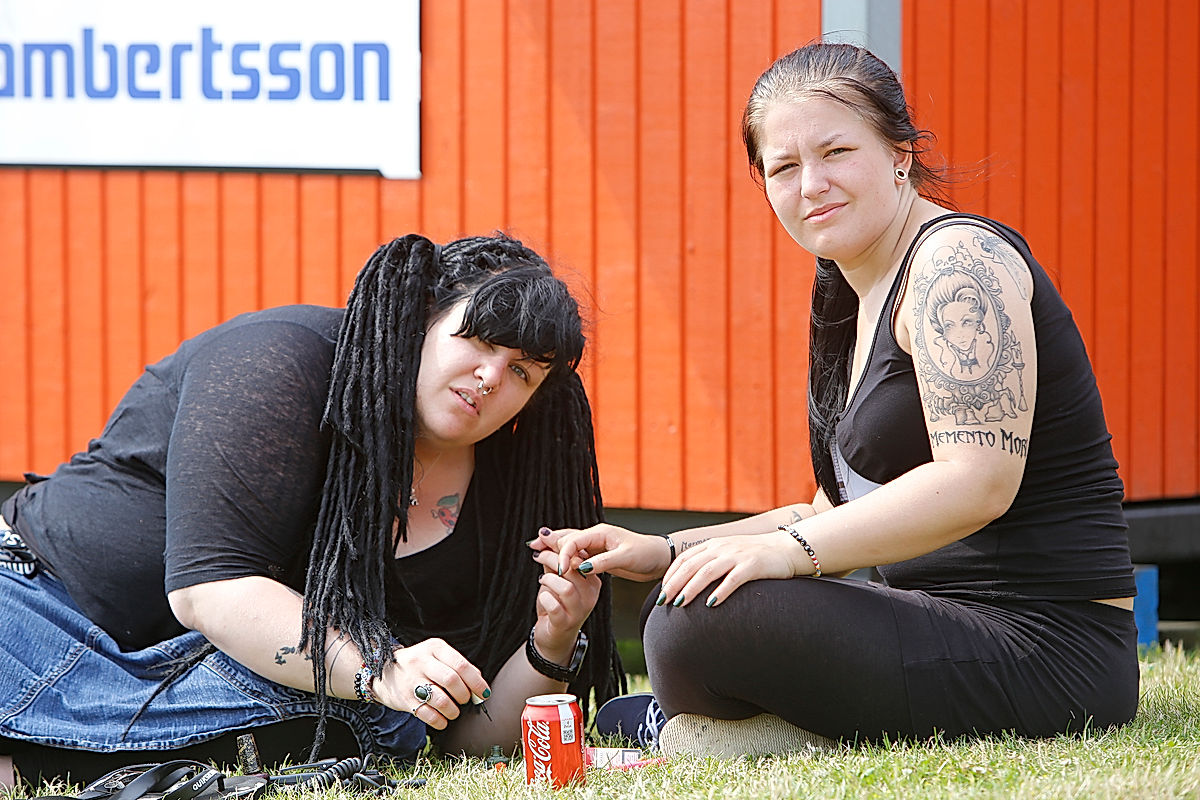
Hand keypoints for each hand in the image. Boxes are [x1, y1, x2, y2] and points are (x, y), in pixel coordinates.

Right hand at [371, 639, 489, 730]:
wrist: (385, 673)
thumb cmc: (419, 665)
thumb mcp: (436, 655)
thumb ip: (458, 667)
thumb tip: (480, 686)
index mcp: (434, 648)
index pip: (461, 665)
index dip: (476, 682)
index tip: (484, 693)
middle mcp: (422, 662)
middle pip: (452, 681)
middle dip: (464, 695)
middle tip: (465, 700)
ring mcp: (411, 681)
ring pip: (441, 700)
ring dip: (453, 710)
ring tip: (453, 711)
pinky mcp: (405, 700)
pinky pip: (428, 715)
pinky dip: (440, 721)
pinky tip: (442, 720)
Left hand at [530, 543, 601, 662]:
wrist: (554, 636)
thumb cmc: (556, 605)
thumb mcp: (556, 579)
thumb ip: (554, 560)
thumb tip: (545, 537)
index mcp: (592, 582)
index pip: (582, 558)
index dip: (563, 548)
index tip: (547, 543)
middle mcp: (590, 596)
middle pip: (573, 569)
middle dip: (552, 559)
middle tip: (538, 556)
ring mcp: (579, 610)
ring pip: (566, 587)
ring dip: (549, 580)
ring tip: (542, 580)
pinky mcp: (565, 623)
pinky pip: (554, 605)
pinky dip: (544, 597)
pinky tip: (543, 598)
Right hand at [531, 523, 670, 582]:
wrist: (658, 558)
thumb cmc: (645, 554)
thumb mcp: (625, 558)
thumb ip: (603, 562)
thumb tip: (581, 568)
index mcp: (600, 533)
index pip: (574, 540)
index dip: (564, 554)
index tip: (560, 571)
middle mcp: (596, 536)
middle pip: (567, 538)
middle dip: (550, 542)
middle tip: (532, 547)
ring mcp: (596, 546)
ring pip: (571, 545)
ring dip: (555, 547)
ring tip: (537, 549)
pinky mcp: (599, 556)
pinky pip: (578, 555)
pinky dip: (565, 557)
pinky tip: (558, 562)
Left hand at [658, 531, 804, 607]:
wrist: (786, 548)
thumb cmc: (755, 556)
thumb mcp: (729, 554)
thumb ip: (711, 563)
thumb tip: (689, 584)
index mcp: (714, 545)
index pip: (684, 558)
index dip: (670, 575)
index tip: (661, 592)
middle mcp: (722, 548)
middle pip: (691, 566)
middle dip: (675, 584)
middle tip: (663, 602)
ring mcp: (737, 555)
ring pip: (707, 572)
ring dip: (692, 588)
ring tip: (681, 604)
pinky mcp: (753, 565)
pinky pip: (733, 579)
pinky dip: (720, 592)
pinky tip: (711, 604)